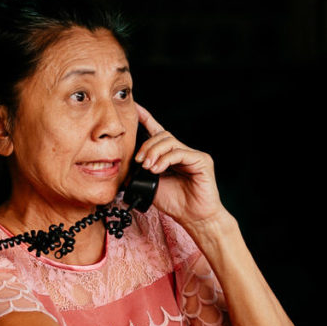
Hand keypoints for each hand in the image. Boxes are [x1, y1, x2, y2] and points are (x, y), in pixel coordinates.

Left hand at [134, 104, 223, 227]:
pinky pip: (180, 152)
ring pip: (169, 141)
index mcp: (169, 156)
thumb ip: (140, 172)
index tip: (134, 108)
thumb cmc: (175, 202)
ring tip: (148, 166)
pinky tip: (158, 169)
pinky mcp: (202, 161)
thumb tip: (125, 165)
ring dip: (154, 152)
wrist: (193, 217)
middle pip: (162, 136)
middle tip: (139, 161)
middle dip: (146, 146)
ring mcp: (193, 155)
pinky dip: (166, 159)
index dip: (146, 118)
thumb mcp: (150, 185)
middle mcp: (181, 152)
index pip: (157, 132)